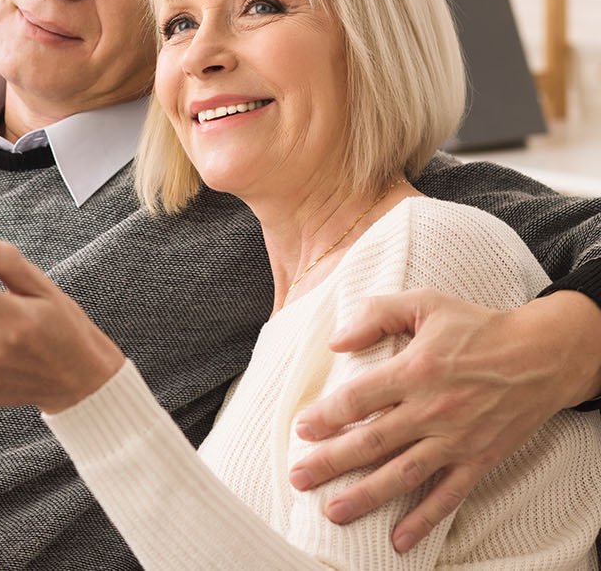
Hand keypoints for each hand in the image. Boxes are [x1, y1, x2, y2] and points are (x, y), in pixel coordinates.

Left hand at [288, 287, 600, 552]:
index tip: (301, 429)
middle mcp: (433, 409)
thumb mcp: (426, 303)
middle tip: (299, 478)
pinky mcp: (479, 459)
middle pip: (372, 441)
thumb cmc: (478, 327)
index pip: (359, 398)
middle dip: (331, 462)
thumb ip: (377, 314)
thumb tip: (336, 340)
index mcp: (415, 370)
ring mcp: (456, 439)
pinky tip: (398, 539)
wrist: (543, 355)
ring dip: (366, 496)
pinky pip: (448, 495)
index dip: (326, 416)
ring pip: (403, 474)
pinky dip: (423, 519)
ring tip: (332, 511)